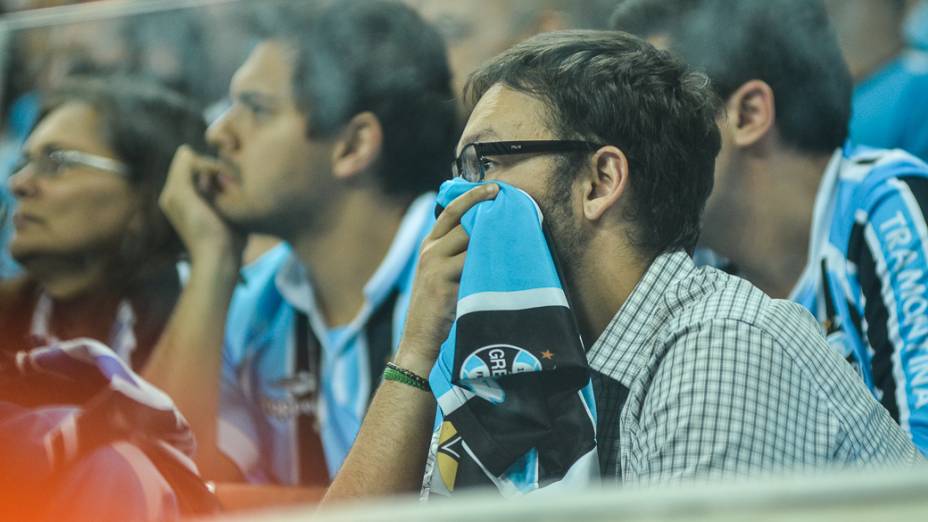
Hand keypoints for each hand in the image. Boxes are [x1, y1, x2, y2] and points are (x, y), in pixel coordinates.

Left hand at [159, 145, 244, 266]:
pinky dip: (236, 191)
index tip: (216, 180)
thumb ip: (180, 171)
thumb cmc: (201, 229)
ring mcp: (210, 201)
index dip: (206, 166)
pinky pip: (232, 189)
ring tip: (233, 196)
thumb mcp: (182, 197)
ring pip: (222, 177)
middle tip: (226, 190)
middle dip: (220, 175)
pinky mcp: (225, 208)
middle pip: (208, 168)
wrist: (222, 258)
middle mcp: (192, 193)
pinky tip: (238, 201)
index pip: (193, 161)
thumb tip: (187, 150)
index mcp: (177, 190)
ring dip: (230, 183)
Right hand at [395, 184, 498, 375]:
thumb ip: (456, 256)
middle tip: (515, 212)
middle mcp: (429, 252)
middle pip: (465, 224)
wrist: (420, 340)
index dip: (471, 195)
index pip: (449, 211)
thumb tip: (488, 237)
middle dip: (490, 218)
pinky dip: (492, 262)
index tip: (493, 187)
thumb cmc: (437, 309)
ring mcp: (435, 267)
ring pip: (472, 243)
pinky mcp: (444, 283)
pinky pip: (473, 265)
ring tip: (518, 237)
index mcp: (428, 246)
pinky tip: (509, 263)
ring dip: (496, 240)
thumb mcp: (440, 276)